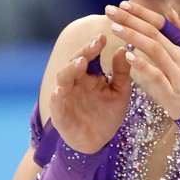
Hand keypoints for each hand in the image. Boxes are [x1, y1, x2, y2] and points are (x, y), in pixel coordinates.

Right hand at [49, 33, 131, 152]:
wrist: (99, 141)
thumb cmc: (108, 113)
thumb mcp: (120, 92)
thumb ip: (121, 72)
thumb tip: (124, 49)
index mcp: (87, 76)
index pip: (88, 56)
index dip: (93, 47)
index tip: (103, 38)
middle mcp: (74, 84)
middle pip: (74, 64)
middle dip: (83, 54)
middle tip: (94, 46)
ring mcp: (65, 99)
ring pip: (63, 80)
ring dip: (70, 70)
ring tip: (80, 63)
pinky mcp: (61, 116)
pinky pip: (56, 106)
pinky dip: (57, 99)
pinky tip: (60, 92)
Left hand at [105, 1, 179, 119]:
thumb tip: (171, 11)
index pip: (161, 24)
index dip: (142, 13)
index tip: (123, 4)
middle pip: (154, 33)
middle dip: (131, 20)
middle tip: (110, 11)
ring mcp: (177, 73)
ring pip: (155, 49)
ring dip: (134, 36)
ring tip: (115, 28)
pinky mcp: (171, 90)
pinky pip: (156, 75)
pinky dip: (142, 65)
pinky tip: (128, 56)